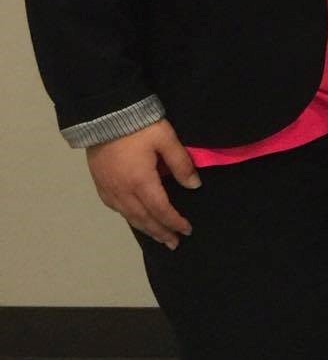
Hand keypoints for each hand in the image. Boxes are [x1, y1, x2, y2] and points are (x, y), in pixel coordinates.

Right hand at [86, 120, 197, 248]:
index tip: (187, 230)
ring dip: (145, 228)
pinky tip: (135, 219)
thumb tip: (194, 186)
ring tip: (158, 237)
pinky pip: (116, 208)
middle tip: (174, 243)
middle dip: (160, 232)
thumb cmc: (139, 127)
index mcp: (141, 182)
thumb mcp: (166, 139)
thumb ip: (181, 163)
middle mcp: (123, 192)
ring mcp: (109, 189)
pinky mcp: (100, 184)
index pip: (161, 210)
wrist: (104, 116)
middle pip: (144, 218)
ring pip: (129, 216)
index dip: (174, 222)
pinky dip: (129, 217)